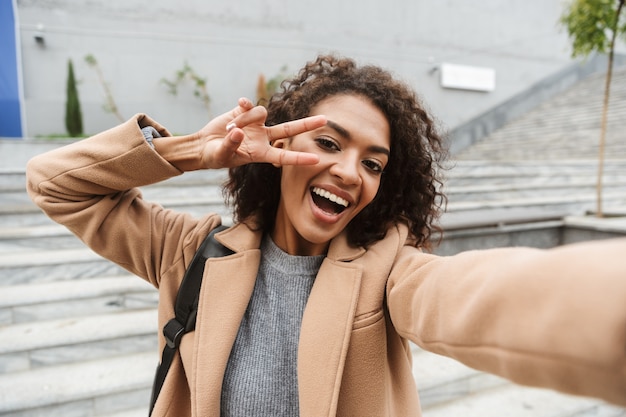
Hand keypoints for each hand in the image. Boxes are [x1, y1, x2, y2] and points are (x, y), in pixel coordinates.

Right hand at [197, 97, 325, 168]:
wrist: (204, 145)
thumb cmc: (215, 156)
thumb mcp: (221, 155)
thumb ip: (231, 145)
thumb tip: (239, 133)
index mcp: (261, 153)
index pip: (283, 156)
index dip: (299, 158)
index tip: (316, 159)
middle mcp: (263, 137)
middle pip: (289, 129)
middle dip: (307, 124)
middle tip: (325, 119)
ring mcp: (256, 124)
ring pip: (261, 113)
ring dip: (246, 119)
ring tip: (230, 129)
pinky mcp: (245, 111)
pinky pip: (250, 104)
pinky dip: (246, 104)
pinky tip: (239, 104)